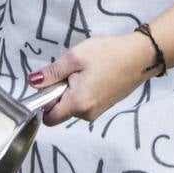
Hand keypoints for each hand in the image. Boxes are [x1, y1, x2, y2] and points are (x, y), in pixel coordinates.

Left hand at [28, 33, 159, 125]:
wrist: (141, 56)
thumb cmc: (108, 54)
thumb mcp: (74, 58)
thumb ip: (51, 73)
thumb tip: (33, 83)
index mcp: (78, 104)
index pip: (48, 118)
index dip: (43, 103)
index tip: (48, 84)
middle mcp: (87, 114)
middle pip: (59, 112)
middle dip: (58, 94)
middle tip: (69, 72)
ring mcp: (97, 111)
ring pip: (72, 106)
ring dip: (70, 91)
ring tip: (84, 70)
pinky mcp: (104, 105)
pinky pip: (84, 103)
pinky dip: (82, 91)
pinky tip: (92, 74)